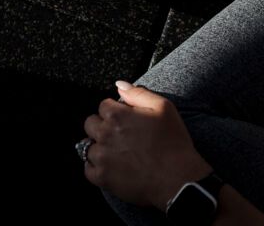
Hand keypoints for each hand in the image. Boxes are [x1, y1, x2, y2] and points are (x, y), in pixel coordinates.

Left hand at [82, 81, 212, 210]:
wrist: (176, 177)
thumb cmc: (173, 141)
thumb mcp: (163, 107)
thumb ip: (138, 93)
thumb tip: (120, 85)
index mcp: (118, 115)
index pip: (103, 105)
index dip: (115, 109)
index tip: (125, 117)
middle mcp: (105, 134)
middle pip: (90, 123)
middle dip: (102, 125)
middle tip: (120, 133)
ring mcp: (102, 157)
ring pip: (87, 146)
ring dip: (99, 146)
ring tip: (117, 151)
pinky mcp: (102, 178)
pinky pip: (88, 169)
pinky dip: (96, 166)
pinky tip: (112, 165)